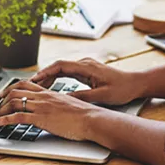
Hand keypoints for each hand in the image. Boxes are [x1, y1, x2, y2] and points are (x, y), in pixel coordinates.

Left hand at [0, 81, 104, 140]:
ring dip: (1, 110)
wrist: (92, 119)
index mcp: (50, 93)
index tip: (5, 94)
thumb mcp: (69, 106)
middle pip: (16, 91)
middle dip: (3, 98)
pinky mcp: (40, 118)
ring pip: (14, 102)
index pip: (26, 85)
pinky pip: (17, 117)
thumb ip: (59, 105)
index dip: (12, 88)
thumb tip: (56, 110)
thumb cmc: (85, 115)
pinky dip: (3, 120)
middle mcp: (43, 97)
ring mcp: (41, 107)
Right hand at [27, 58, 147, 105]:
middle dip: (42, 75)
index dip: (45, 72)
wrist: (136, 83)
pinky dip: (57, 79)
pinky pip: (67, 73)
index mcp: (87, 67)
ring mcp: (85, 66)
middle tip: (28, 85)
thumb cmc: (123, 89)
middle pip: (57, 66)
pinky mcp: (87, 71)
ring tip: (35, 87)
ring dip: (48, 77)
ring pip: (61, 69)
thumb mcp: (102, 95)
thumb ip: (82, 96)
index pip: (60, 66)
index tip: (33, 80)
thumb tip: (64, 100)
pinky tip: (50, 87)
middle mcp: (84, 64)